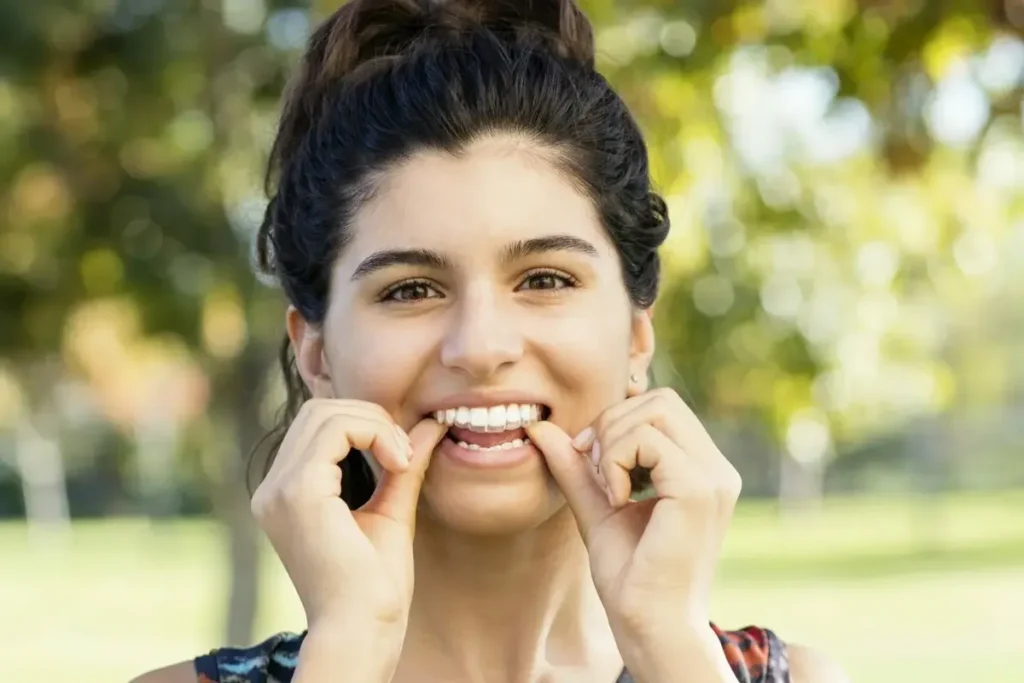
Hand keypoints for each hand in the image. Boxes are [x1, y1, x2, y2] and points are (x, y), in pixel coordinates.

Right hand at [250, 398, 446, 633]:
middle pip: (318, 409)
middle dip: (370, 417)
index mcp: (285, 493)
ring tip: (403, 461)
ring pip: (325, 412)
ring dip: (375, 424)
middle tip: (404, 455)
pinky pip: (335, 430)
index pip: (318, 424)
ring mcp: (279, 489)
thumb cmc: (375, 585)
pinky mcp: (298, 492)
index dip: (365, 424)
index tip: (403, 458)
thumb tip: (431, 423)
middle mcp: (272, 488)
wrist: (363, 630)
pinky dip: (374, 433)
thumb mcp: (391, 510)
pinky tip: (399, 465)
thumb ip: (403, 464)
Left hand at [525, 388, 741, 634]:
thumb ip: (575, 467)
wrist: (650, 624)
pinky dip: (618, 460)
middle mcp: (716, 468)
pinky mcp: (699, 490)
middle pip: (660, 399)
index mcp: (701, 468)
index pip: (661, 405)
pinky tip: (617, 499)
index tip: (589, 459)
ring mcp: (714, 477)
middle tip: (594, 468)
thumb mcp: (596, 506)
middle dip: (613, 423)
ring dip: (614, 441)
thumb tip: (541, 427)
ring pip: (655, 411)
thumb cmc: (630, 574)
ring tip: (608, 486)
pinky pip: (647, 440)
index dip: (617, 419)